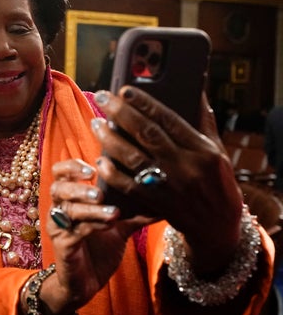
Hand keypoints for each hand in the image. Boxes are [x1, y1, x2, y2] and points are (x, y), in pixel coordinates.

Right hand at [41, 158, 151, 314]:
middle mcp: (60, 209)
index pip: (60, 172)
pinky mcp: (62, 245)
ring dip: (90, 207)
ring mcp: (59, 227)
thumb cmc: (99, 250)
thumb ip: (135, 212)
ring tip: (111, 210)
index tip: (93, 167)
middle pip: (58, 187)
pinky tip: (109, 225)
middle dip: (79, 186)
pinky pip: (74, 231)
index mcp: (70, 198)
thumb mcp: (120, 227)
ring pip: (67, 209)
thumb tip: (163, 198)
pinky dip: (92, 225)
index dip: (72, 166)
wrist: (86, 282)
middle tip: (101, 190)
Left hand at [91, 86, 242, 274]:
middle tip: (101, 96)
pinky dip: (113, 173)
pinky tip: (100, 159)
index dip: (145, 103)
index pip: (169, 120)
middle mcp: (186, 167)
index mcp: (202, 150)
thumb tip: (194, 89)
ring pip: (134, 158)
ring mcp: (170, 187)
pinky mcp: (157, 204)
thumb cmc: (217, 181)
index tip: (124, 90)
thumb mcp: (217, 150)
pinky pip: (129, 186)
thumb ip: (203, 120)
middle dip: (121, 113)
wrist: (218, 226)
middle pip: (147, 134)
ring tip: (96, 123)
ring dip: (110, 139)